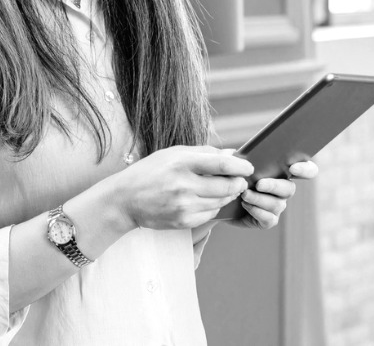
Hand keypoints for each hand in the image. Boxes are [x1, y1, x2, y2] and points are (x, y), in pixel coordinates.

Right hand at [111, 145, 253, 230]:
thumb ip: (203, 153)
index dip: (241, 167)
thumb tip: (232, 155)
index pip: (222, 165)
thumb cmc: (150, 171)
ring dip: (227, 195)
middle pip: (227, 187)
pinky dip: (214, 207)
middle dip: (238, 183)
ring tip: (223, 189)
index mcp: (181, 163)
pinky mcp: (184, 221)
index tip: (248, 167)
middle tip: (240, 181)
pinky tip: (206, 200)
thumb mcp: (172, 154)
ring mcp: (184, 205)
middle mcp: (183, 185)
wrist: (125, 199)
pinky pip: (210, 214)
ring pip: (221, 202)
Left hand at [229, 160, 318, 229]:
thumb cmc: (228, 176)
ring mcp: (276, 206)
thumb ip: (235, 156)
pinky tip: (245, 205)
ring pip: (278, 204)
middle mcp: (282, 190)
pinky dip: (256, 211)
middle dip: (274, 186)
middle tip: (259, 184)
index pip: (306, 170)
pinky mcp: (267, 220)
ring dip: (260, 199)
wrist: (217, 200)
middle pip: (290, 188)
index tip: (293, 168)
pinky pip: (269, 219)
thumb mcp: (231, 163)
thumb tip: (237, 153)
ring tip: (244, 194)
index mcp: (280, 171)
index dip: (305, 169)